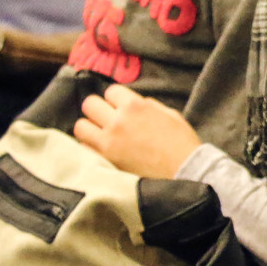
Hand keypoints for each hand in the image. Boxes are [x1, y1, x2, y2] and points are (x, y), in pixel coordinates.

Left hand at [71, 83, 203, 178]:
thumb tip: (136, 103)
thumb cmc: (182, 144)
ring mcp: (108, 142)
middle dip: (98, 110)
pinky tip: (101, 152)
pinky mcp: (105, 161)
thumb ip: (148, 105)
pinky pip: (84, 149)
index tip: (120, 108)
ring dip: (89, 129)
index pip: (110, 91)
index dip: (116, 100)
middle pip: (89, 104)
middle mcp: (117, 121)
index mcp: (135, 106)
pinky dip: (90, 149)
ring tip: (100, 136)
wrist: (185, 173)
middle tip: (106, 120)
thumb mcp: (170, 115)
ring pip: (81, 126)